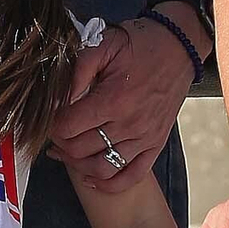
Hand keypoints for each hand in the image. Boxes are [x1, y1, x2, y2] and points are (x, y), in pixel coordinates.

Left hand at [47, 18, 195, 190]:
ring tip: (67, 153)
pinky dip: (109, 184)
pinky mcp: (155, 144)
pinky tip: (92, 178)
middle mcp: (130, 124)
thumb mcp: (102, 44)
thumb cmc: (139, 43)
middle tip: (54, 134)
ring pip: (101, 169)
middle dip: (60, 144)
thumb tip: (57, 100)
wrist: (178, 46)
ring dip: (78, 165)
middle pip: (80, 151)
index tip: (50, 118)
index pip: (68, 128)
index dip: (52, 125)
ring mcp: (144, 138)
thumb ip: (76, 71)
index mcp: (113, 100)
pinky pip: (131, 176)